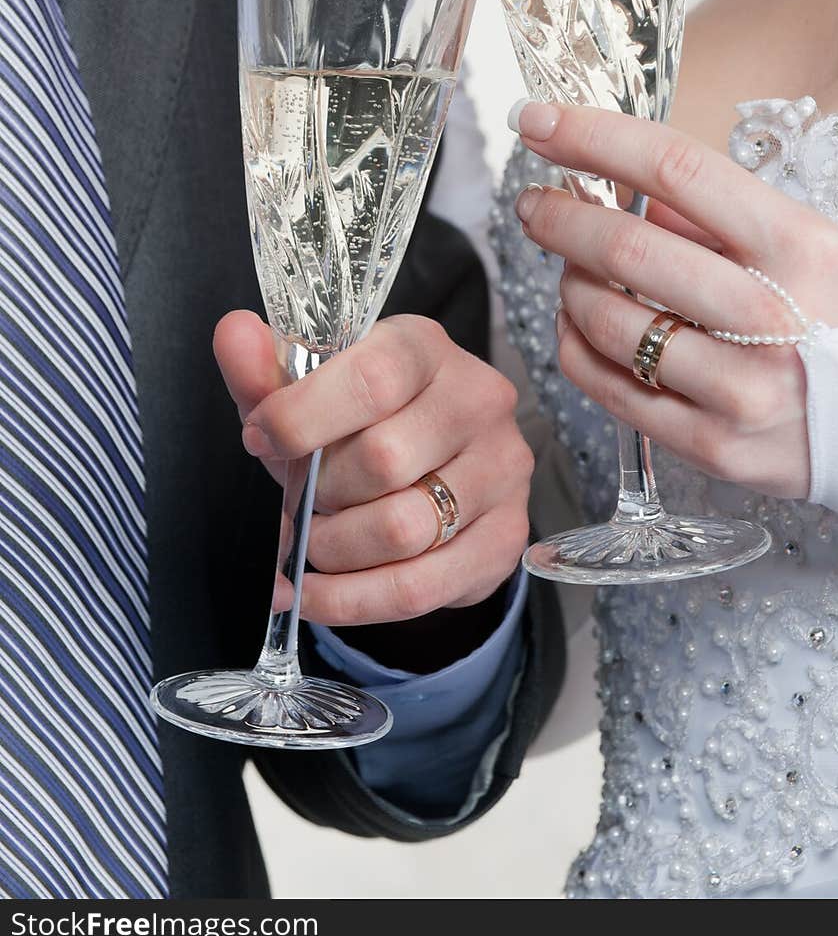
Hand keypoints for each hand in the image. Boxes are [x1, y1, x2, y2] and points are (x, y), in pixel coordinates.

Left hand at [214, 312, 531, 625]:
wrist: (429, 464)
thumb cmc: (358, 421)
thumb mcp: (305, 391)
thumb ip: (263, 368)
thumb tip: (233, 334)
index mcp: (426, 347)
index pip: (372, 380)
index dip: (301, 418)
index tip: (260, 439)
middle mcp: (477, 400)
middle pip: (384, 460)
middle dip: (318, 492)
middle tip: (298, 499)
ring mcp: (502, 470)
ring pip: (403, 530)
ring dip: (333, 548)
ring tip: (312, 541)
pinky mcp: (505, 537)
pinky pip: (418, 588)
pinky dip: (351, 601)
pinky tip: (315, 595)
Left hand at [510, 101, 837, 500]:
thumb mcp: (814, 249)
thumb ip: (720, 220)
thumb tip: (628, 187)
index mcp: (799, 246)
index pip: (675, 169)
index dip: (593, 137)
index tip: (539, 121)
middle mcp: (768, 317)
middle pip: (625, 249)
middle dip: (559, 217)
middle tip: (534, 204)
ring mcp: (738, 389)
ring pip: (605, 321)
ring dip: (569, 284)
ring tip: (571, 270)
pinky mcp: (712, 445)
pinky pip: (609, 386)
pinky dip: (575, 345)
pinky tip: (578, 323)